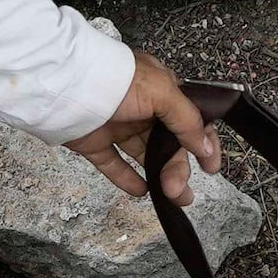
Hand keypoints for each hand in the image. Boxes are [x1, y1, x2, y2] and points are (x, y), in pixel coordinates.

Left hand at [65, 53, 223, 199]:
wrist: (66, 87)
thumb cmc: (116, 80)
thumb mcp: (161, 92)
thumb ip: (186, 120)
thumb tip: (203, 145)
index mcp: (160, 89)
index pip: (189, 118)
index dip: (203, 142)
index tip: (211, 168)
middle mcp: (140, 108)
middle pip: (167, 143)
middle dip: (179, 168)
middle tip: (182, 192)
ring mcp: (117, 125)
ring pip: (144, 155)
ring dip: (160, 177)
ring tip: (172, 198)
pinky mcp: (94, 142)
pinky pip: (114, 164)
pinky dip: (127, 179)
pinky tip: (141, 191)